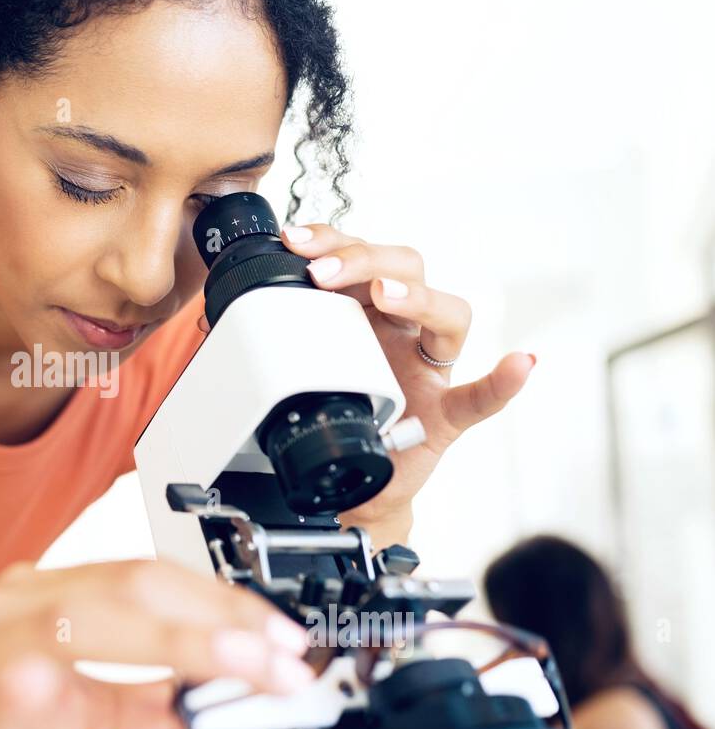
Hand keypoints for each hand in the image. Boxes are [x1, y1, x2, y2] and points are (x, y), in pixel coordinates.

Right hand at [0, 558, 313, 728]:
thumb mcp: (69, 710)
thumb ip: (138, 700)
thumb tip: (211, 698)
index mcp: (44, 596)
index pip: (148, 578)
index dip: (221, 603)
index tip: (277, 637)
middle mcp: (16, 603)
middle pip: (131, 584)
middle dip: (218, 618)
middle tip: (282, 656)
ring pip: (87, 615)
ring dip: (177, 643)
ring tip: (243, 669)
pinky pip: (18, 680)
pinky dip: (73, 686)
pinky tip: (126, 698)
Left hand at [196, 224, 535, 530]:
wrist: (347, 488)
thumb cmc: (328, 418)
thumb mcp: (289, 373)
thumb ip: (260, 339)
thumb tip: (208, 314)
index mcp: (364, 312)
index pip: (358, 256)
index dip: (332, 240)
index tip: (295, 241)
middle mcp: (403, 330)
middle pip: (404, 268)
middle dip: (362, 258)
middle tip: (322, 270)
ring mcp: (430, 370)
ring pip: (446, 314)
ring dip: (415, 296)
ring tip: (384, 295)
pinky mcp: (447, 417)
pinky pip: (482, 396)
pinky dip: (504, 381)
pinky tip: (520, 363)